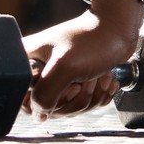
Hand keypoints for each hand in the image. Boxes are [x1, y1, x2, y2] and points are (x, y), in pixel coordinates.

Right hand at [21, 2, 143, 122]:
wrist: (119, 29)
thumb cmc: (93, 38)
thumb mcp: (64, 67)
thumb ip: (44, 94)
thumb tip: (39, 114)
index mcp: (29, 62)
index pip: (24, 100)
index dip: (46, 101)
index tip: (64, 87)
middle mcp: (41, 71)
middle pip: (51, 108)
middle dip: (76, 97)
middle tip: (84, 78)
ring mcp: (59, 78)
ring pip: (71, 108)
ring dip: (91, 94)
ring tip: (98, 74)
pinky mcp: (76, 83)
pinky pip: (84, 105)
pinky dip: (99, 94)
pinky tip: (103, 78)